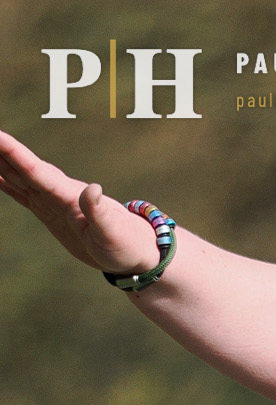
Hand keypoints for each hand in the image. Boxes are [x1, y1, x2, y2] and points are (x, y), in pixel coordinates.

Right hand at [0, 128, 157, 273]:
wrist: (134, 251)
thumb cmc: (126, 244)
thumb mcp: (113, 233)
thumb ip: (100, 212)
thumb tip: (93, 189)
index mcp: (68, 195)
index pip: (35, 170)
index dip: (13, 153)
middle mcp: (56, 192)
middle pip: (20, 166)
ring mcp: (51, 200)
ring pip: (17, 176)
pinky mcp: (49, 211)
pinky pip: (22, 192)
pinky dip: (5, 181)